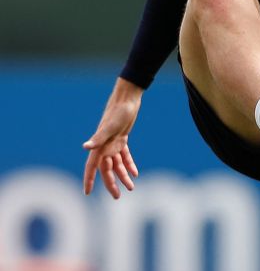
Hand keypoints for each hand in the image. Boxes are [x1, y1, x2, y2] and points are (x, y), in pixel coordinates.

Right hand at [82, 78, 142, 197]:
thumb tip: (85, 147)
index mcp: (99, 146)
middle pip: (106, 170)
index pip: (91, 167)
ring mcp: (113, 143)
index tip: (87, 193)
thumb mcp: (110, 126)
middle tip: (116, 197)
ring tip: (131, 187)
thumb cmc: (117, 112)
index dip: (89, 180)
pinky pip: (124, 155)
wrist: (127, 100)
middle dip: (111, 184)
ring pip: (117, 165)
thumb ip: (98, 138)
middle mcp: (104, 147)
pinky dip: (129, 164)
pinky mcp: (122, 139)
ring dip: (123, 175)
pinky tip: (135, 173)